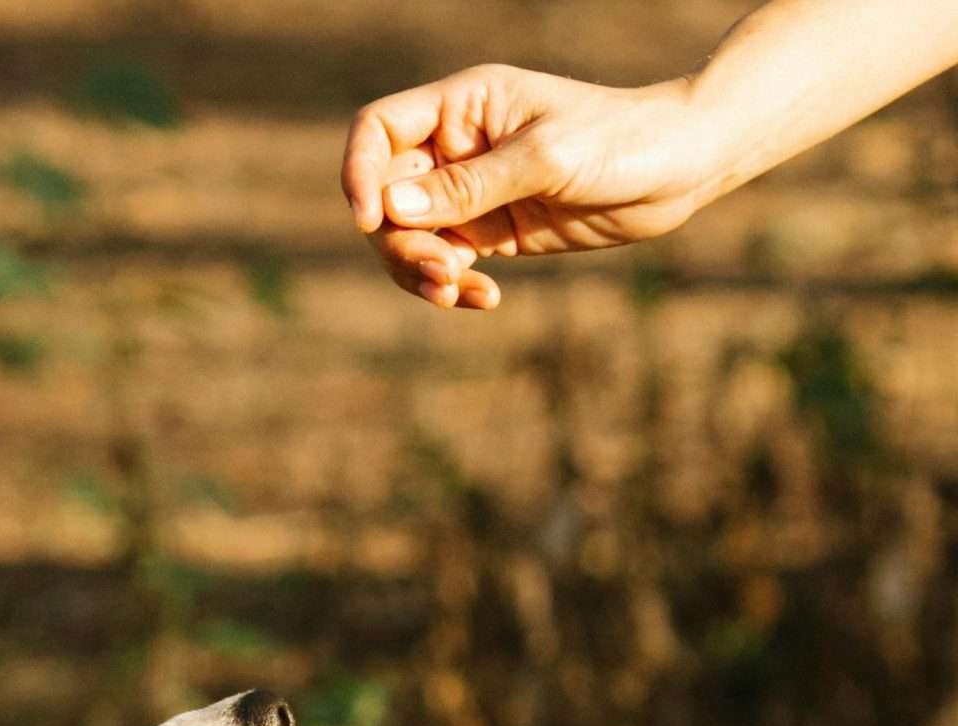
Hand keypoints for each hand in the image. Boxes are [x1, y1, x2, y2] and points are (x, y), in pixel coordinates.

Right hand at [342, 65, 723, 309]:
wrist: (684, 168)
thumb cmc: (622, 140)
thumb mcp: (545, 158)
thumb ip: (467, 185)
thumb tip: (389, 209)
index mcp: (460, 106)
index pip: (378, 131)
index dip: (359, 173)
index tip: (369, 220)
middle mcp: (455, 147)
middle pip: (385, 198)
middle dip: (401, 242)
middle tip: (441, 273)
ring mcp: (469, 192)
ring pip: (409, 239)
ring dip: (421, 272)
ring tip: (457, 293)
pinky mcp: (489, 232)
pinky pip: (446, 264)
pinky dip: (453, 287)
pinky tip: (485, 300)